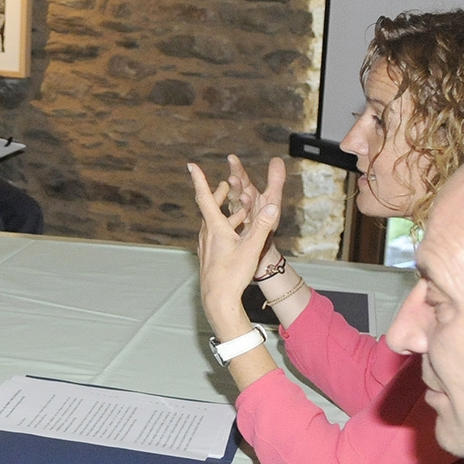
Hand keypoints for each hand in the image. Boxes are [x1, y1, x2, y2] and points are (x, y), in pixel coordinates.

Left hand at [188, 155, 285, 337]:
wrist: (217, 298)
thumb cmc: (232, 274)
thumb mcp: (251, 249)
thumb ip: (262, 227)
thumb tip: (271, 206)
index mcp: (214, 228)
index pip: (204, 197)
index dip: (199, 180)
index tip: (191, 165)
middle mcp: (207, 233)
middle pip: (210, 207)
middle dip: (219, 194)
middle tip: (227, 184)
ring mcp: (206, 244)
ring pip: (214, 222)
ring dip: (226, 211)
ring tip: (239, 207)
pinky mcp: (210, 254)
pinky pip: (216, 234)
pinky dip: (226, 227)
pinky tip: (236, 232)